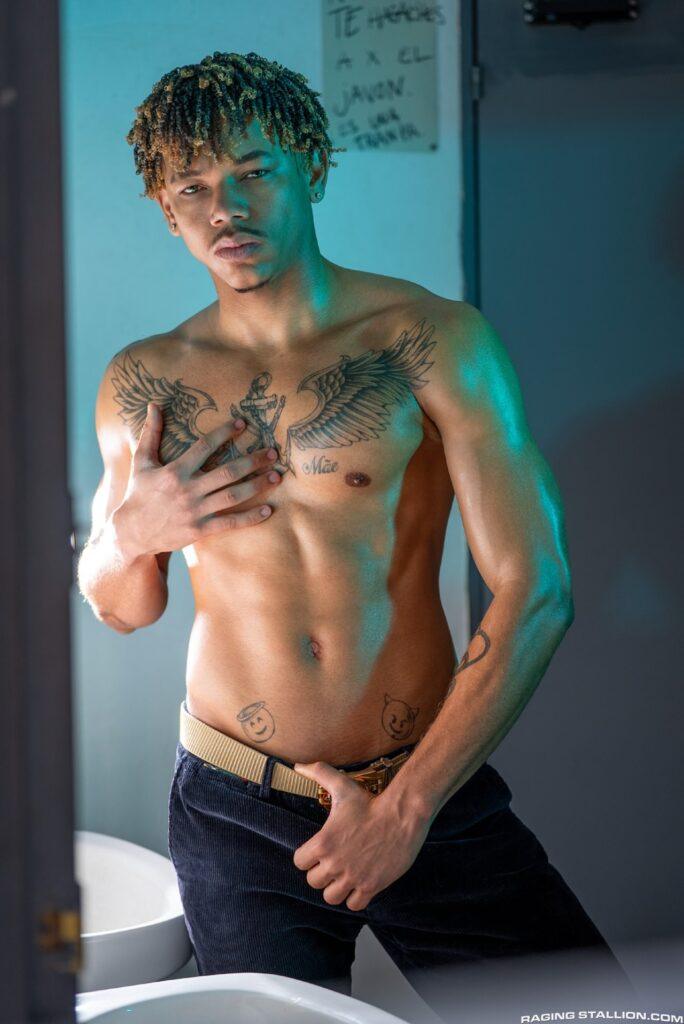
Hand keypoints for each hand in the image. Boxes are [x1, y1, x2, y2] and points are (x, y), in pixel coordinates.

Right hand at [114, 403, 281, 559]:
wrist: (132, 532)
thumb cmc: (139, 493)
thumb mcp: (141, 462)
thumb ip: (151, 433)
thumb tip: (153, 405)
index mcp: (175, 470)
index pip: (204, 446)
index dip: (224, 433)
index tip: (243, 423)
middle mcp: (188, 489)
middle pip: (227, 472)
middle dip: (252, 461)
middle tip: (273, 452)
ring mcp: (196, 511)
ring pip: (233, 496)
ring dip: (257, 486)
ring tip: (277, 476)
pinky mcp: (200, 530)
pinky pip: (230, 523)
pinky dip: (250, 518)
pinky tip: (268, 510)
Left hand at [292, 760, 430, 911]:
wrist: (402, 815)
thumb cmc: (370, 802)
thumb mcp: (342, 785)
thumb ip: (318, 773)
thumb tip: (298, 765)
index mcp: (323, 843)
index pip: (300, 863)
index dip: (307, 858)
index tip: (318, 852)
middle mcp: (335, 864)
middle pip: (314, 882)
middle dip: (322, 873)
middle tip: (334, 863)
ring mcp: (353, 877)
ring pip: (331, 897)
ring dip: (336, 888)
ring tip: (345, 876)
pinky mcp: (371, 886)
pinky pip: (354, 905)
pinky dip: (355, 898)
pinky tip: (360, 884)